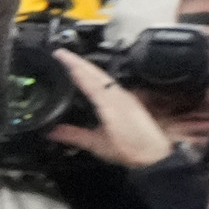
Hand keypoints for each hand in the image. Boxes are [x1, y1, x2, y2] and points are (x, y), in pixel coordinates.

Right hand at [44, 52, 177, 168]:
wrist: (157, 155)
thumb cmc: (131, 150)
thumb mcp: (98, 145)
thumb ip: (74, 136)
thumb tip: (51, 131)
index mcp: (109, 103)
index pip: (87, 79)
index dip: (73, 66)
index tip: (60, 55)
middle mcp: (119, 95)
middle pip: (96, 72)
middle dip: (78, 61)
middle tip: (61, 53)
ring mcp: (126, 96)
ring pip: (103, 76)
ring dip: (87, 67)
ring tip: (72, 62)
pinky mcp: (129, 100)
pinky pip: (110, 83)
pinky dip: (96, 76)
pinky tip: (91, 79)